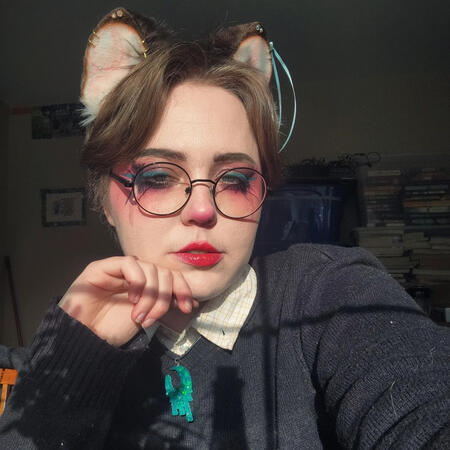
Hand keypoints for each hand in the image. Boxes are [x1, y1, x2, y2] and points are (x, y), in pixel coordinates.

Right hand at [59, 256, 194, 346]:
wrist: (83, 340)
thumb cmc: (111, 330)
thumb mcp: (146, 317)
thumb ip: (164, 305)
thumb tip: (191, 301)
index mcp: (145, 283)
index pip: (171, 276)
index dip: (182, 288)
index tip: (186, 307)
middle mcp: (133, 273)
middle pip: (163, 272)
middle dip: (164, 296)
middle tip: (153, 318)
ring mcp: (117, 269)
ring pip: (150, 268)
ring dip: (151, 295)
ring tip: (140, 315)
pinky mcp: (101, 267)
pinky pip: (129, 264)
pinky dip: (138, 282)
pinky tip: (132, 299)